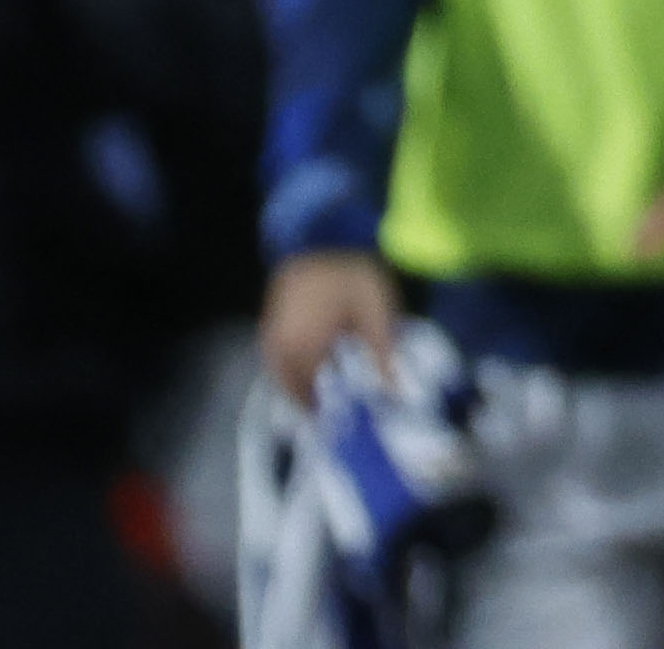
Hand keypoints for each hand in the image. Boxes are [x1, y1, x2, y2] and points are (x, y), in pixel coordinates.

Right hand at [261, 251, 399, 408]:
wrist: (319, 237)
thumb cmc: (350, 275)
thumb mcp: (377, 311)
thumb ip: (383, 354)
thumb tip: (395, 392)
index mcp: (304, 349)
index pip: (310, 397)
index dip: (324, 413)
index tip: (339, 426)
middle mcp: (280, 348)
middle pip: (291, 390)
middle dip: (310, 404)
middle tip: (332, 414)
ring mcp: (269, 336)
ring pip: (281, 376)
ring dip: (299, 388)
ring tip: (324, 395)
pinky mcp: (268, 324)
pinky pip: (277, 360)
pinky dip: (291, 370)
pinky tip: (313, 368)